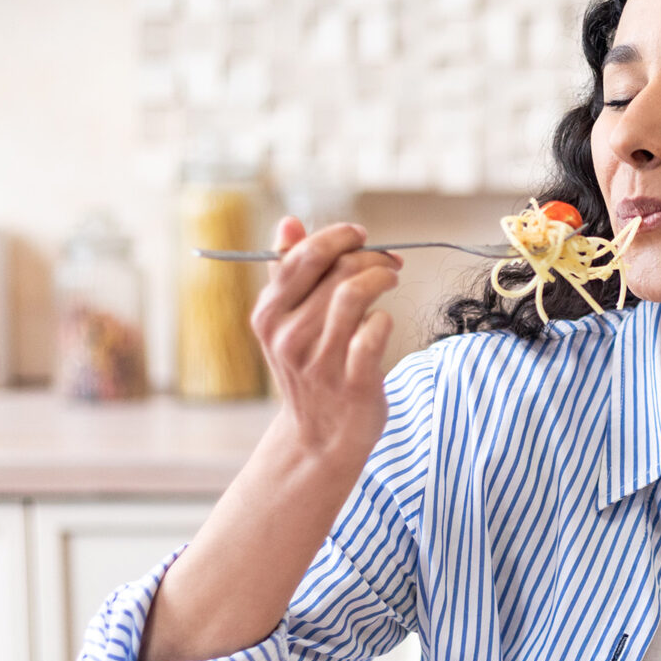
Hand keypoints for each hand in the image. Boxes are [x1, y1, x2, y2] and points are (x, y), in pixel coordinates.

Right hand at [249, 216, 401, 461]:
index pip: (302, 256)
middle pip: (335, 272)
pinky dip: (384, 319)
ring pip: (353, 295)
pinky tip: (383, 322)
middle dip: (369, 256)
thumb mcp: (286, 323)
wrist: (319, 438)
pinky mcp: (352, 382)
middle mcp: (288, 337)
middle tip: (388, 261)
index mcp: (268, 315)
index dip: (337, 237)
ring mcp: (320, 361)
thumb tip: (288, 222)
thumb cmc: (309, 370)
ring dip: (380, 277)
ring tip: (391, 278)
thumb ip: (287, 272)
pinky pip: (374, 331)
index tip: (360, 235)